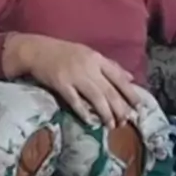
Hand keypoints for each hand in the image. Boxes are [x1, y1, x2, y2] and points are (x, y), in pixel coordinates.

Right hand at [3, 34, 140, 128]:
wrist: (36, 50)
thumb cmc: (64, 52)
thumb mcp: (89, 54)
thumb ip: (109, 65)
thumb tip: (130, 77)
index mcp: (97, 58)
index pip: (118, 77)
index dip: (130, 92)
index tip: (139, 106)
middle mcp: (88, 67)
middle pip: (109, 90)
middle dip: (120, 108)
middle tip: (126, 121)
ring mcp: (74, 75)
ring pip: (96, 98)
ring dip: (106, 113)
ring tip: (112, 125)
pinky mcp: (61, 84)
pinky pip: (75, 101)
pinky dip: (84, 112)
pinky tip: (90, 121)